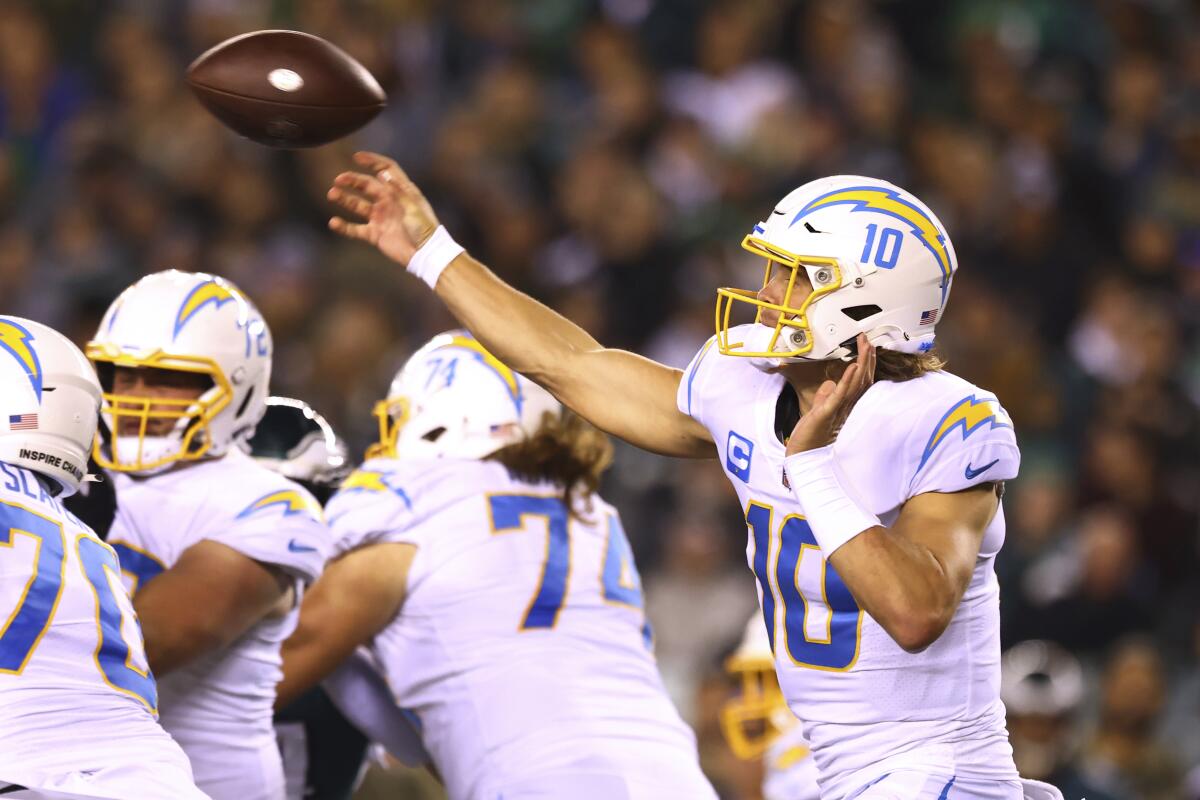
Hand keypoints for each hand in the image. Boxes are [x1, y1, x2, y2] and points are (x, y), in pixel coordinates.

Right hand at [327, 151, 440, 265]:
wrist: (425, 255)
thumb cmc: (425, 229)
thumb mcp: (413, 208)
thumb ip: (398, 191)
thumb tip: (382, 172)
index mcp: (402, 191)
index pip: (386, 169)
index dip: (373, 161)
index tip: (357, 157)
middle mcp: (389, 201)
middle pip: (367, 185)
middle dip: (352, 180)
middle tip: (338, 179)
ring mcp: (381, 217)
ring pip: (358, 205)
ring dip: (345, 199)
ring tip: (332, 194)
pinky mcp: (375, 234)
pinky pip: (356, 229)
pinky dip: (344, 226)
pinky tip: (333, 222)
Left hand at [785, 334, 875, 454]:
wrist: (802, 456)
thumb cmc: (810, 436)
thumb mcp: (818, 410)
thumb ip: (825, 397)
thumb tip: (829, 384)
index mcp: (845, 405)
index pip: (860, 381)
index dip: (865, 363)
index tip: (867, 347)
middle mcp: (847, 407)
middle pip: (862, 379)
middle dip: (867, 358)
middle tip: (868, 339)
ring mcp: (840, 410)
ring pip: (856, 384)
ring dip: (862, 363)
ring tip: (866, 347)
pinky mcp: (827, 413)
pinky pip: (840, 395)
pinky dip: (847, 380)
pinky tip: (853, 367)